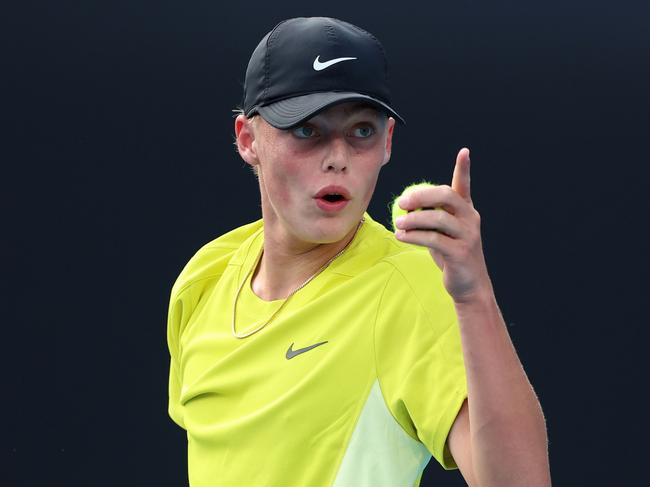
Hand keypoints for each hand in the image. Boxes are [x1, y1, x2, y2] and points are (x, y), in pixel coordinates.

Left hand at [394, 148, 491, 302]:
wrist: (468, 285)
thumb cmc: (451, 254)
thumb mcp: (442, 232)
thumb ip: (430, 216)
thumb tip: (404, 204)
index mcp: (466, 210)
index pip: (464, 185)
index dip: (464, 168)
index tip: (464, 151)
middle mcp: (470, 219)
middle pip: (446, 197)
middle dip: (421, 196)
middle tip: (401, 202)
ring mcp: (468, 235)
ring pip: (438, 219)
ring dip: (413, 220)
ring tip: (398, 224)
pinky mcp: (460, 252)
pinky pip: (433, 239)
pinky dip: (414, 237)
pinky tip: (402, 237)